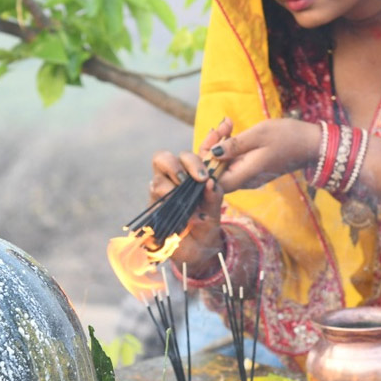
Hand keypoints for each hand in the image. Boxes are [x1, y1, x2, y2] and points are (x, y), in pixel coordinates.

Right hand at [148, 120, 230, 275]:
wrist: (191, 255)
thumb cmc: (205, 231)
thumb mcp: (215, 215)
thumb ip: (214, 197)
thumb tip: (209, 183)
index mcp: (195, 176)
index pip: (202, 151)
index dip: (213, 136)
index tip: (226, 125)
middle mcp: (176, 178)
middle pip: (171, 155)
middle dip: (187, 162)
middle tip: (200, 178)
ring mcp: (163, 189)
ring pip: (160, 169)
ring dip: (176, 179)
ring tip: (188, 196)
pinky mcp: (153, 202)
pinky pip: (156, 190)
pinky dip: (169, 196)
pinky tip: (182, 211)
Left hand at [212, 118, 319, 192]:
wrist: (312, 144)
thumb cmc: (289, 138)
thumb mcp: (260, 135)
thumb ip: (235, 145)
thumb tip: (212, 152)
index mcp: (245, 175)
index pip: (212, 181)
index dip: (204, 164)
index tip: (211, 140)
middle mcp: (244, 180)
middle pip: (214, 172)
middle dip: (210, 148)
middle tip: (221, 126)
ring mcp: (246, 175)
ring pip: (221, 164)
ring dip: (218, 144)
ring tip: (227, 124)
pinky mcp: (249, 168)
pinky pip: (231, 160)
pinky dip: (227, 146)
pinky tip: (230, 129)